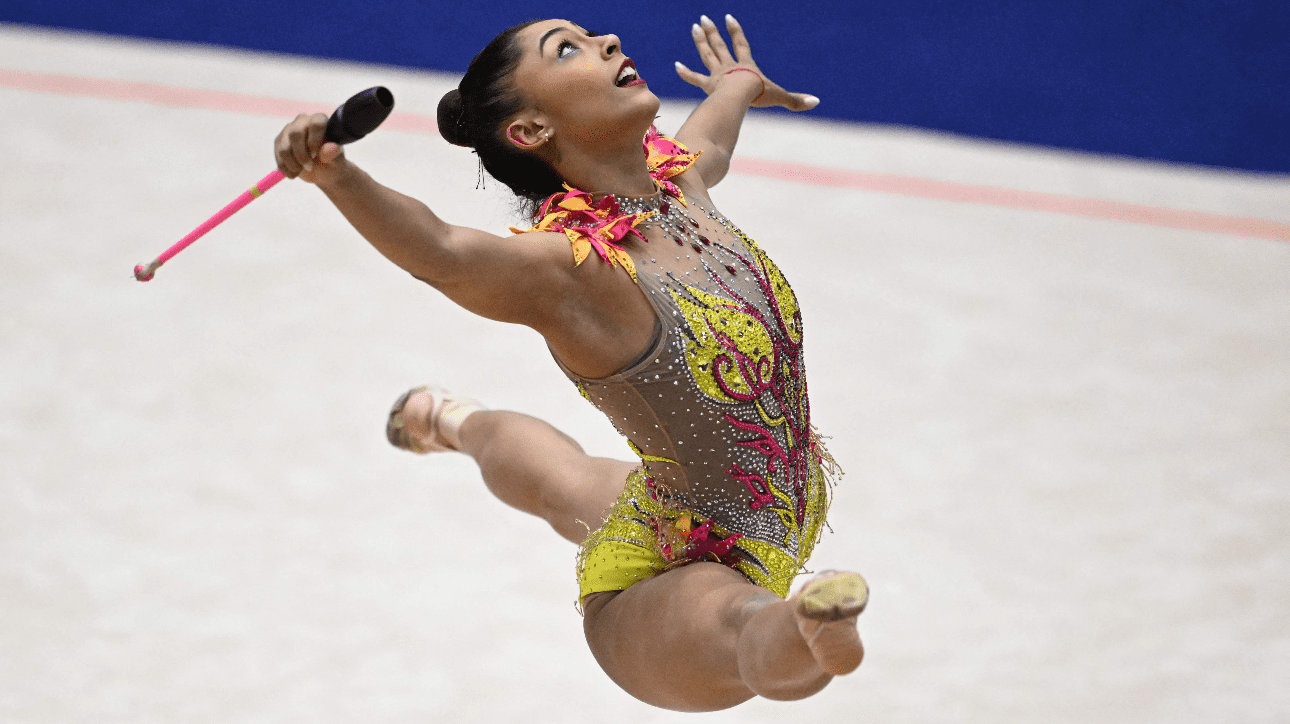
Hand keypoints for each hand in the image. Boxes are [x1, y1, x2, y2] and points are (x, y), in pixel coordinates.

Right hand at [274, 112, 347, 183]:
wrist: (323, 171)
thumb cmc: (332, 162)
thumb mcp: (337, 161)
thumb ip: (334, 154)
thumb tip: (332, 148)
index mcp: (320, 120)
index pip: (316, 123)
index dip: (314, 141)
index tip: (316, 155)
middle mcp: (302, 121)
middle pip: (295, 134)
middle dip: (301, 155)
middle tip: (309, 167)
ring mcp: (288, 130)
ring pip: (284, 148)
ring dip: (294, 165)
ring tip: (304, 170)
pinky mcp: (279, 141)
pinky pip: (278, 156)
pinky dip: (287, 169)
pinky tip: (296, 172)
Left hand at [674, 14, 818, 110]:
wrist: (739, 97)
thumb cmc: (760, 96)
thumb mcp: (780, 96)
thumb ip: (796, 100)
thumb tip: (816, 102)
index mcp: (746, 66)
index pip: (741, 44)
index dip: (735, 31)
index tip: (729, 18)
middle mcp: (730, 66)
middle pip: (720, 46)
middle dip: (712, 32)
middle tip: (704, 19)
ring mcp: (717, 75)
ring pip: (707, 55)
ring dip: (700, 42)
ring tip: (694, 28)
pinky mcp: (708, 85)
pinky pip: (695, 78)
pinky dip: (685, 73)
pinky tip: (676, 66)